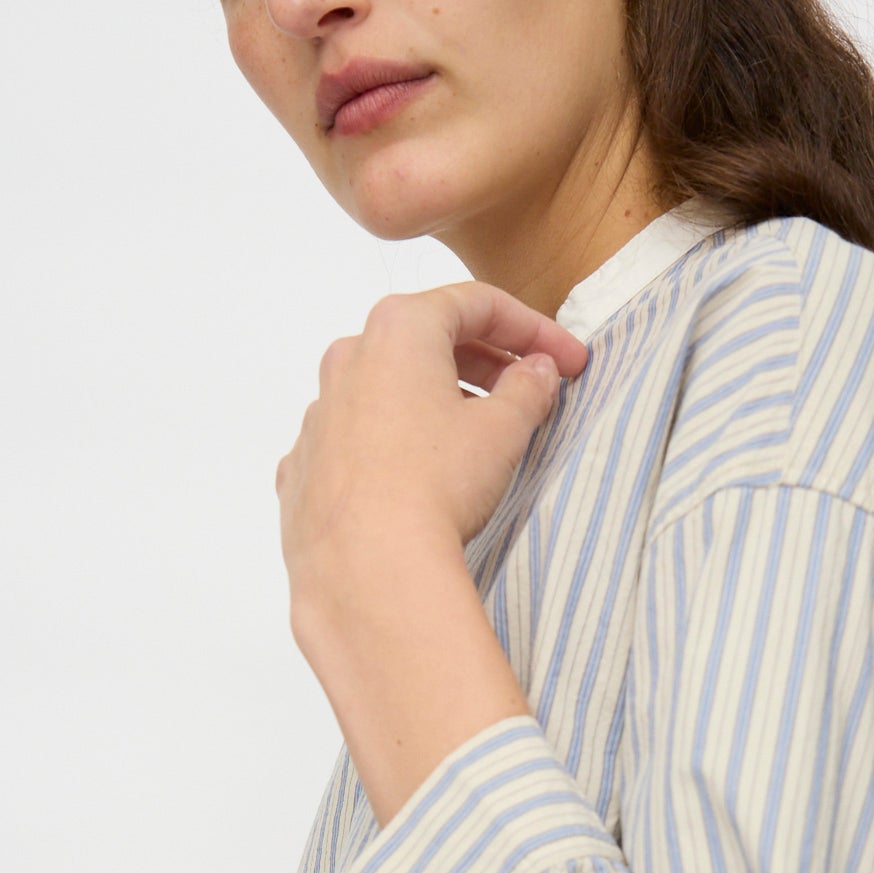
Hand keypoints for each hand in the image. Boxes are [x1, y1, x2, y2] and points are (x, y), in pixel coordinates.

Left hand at [276, 280, 589, 643]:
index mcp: (399, 330)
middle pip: (427, 342)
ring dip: (437, 402)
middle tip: (530, 392)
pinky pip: (357, 442)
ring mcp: (319, 414)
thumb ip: (527, 390)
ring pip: (388, 391)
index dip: (534, 328)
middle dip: (486, 362)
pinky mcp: (305, 467)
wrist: (366, 569)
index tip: (568, 359)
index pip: (477, 303)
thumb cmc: (435, 485)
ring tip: (477, 439)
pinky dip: (394, 446)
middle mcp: (349, 358)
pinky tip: (420, 477)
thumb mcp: (503, 431)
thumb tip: (537, 372)